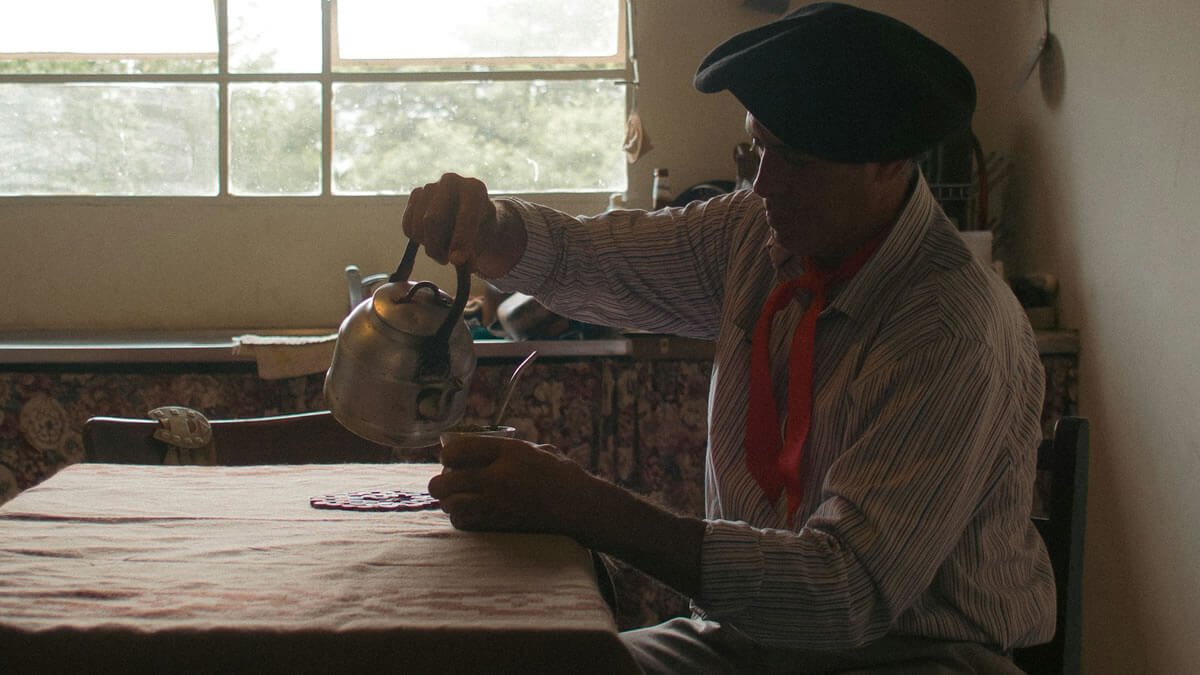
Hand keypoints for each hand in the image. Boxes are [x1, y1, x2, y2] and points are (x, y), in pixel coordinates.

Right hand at [402, 173, 524, 276]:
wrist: (468, 215)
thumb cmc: (478, 228)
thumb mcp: (483, 240)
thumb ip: (472, 251)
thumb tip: (457, 261)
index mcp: (474, 189)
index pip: (465, 215)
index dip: (460, 240)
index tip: (456, 261)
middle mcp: (451, 181)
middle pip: (433, 220)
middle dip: (437, 246)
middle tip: (445, 260)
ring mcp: (430, 186)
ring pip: (419, 224)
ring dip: (428, 245)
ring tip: (441, 251)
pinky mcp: (415, 195)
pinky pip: (408, 225)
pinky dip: (417, 239)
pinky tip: (430, 239)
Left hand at [428, 435, 591, 534]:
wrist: (579, 507)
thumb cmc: (561, 474)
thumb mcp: (536, 449)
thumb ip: (506, 449)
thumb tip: (476, 448)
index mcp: (508, 453)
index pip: (457, 450)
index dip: (448, 454)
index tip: (451, 458)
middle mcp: (497, 478)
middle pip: (445, 482)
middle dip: (440, 482)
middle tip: (446, 482)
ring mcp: (496, 505)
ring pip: (450, 505)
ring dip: (449, 501)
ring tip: (458, 498)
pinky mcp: (498, 525)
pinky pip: (464, 523)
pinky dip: (462, 518)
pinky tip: (470, 513)